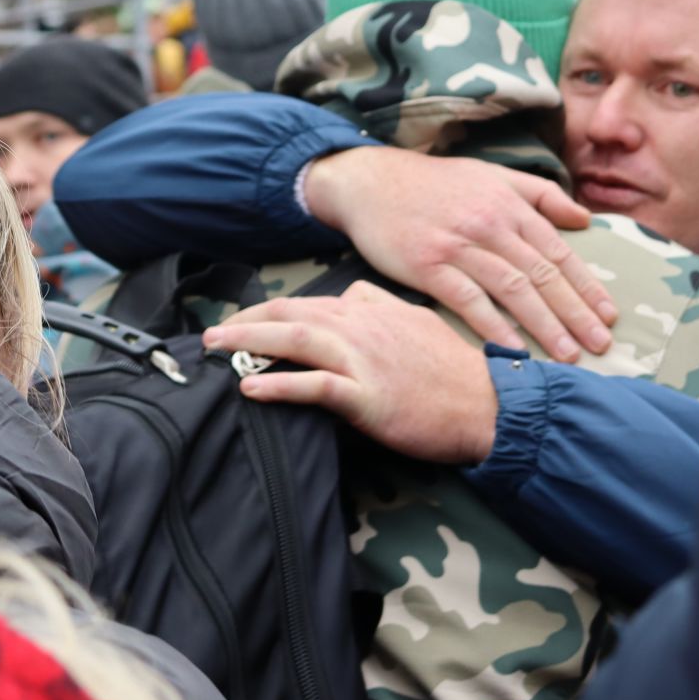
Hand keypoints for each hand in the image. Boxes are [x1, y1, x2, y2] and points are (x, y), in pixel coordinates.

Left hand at [208, 282, 498, 464]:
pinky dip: (280, 385)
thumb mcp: (417, 322)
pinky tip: (251, 388)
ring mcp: (365, 360)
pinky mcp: (369, 396)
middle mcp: (363, 326)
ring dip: (249, 342)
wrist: (488, 404)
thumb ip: (382, 307)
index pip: (309, 302)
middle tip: (210, 332)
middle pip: (292, 315)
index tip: (243, 319)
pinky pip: (315, 386)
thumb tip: (355, 295)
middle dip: (246, 320)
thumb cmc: (454, 371)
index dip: (269, 310)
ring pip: (296, 341)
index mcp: (372, 309)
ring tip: (216, 349)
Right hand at [303, 146, 617, 362]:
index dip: (587, 285)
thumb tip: (584, 218)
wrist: (373, 181)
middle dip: (576, 312)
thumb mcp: (493, 175)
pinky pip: (468, 299)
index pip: (559, 251)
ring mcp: (459, 244)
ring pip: (512, 288)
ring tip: (568, 354)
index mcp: (510, 205)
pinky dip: (494, 325)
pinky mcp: (428, 264)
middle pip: (542, 273)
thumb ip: (540, 195)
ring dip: (544, 324)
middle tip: (601, 345)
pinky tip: (514, 348)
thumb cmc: (437, 183)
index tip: (609, 315)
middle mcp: (491, 224)